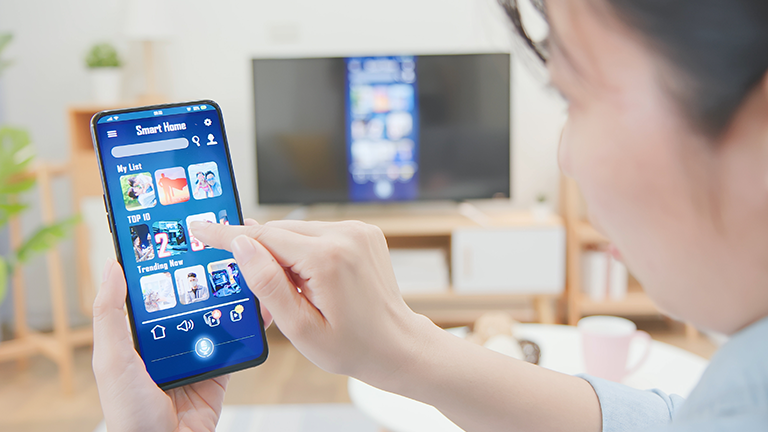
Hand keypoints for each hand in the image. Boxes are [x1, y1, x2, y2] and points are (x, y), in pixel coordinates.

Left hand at [92, 258, 272, 431]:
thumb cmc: (128, 413)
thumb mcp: (112, 358)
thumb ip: (110, 314)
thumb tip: (112, 266)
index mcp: (138, 335)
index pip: (151, 290)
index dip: (163, 265)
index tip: (177, 237)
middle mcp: (167, 341)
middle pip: (188, 300)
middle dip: (204, 277)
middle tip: (220, 247)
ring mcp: (194, 354)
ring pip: (215, 317)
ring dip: (229, 299)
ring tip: (243, 271)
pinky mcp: (218, 370)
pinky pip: (235, 343)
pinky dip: (247, 327)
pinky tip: (256, 309)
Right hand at [190, 219, 434, 386]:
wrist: (396, 345)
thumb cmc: (351, 346)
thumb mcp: (300, 327)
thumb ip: (267, 284)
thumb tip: (240, 244)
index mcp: (328, 258)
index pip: (264, 237)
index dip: (227, 234)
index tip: (200, 228)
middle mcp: (345, 234)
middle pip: (280, 231)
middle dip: (261, 253)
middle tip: (258, 288)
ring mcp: (358, 230)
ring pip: (298, 230)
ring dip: (285, 253)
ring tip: (297, 292)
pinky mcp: (363, 231)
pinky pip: (318, 232)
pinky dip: (305, 250)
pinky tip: (312, 280)